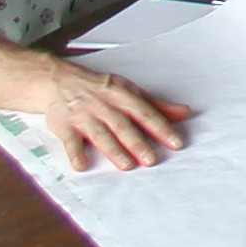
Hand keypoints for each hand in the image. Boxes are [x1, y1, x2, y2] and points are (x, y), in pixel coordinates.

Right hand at [43, 60, 191, 171]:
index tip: (175, 142)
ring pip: (100, 134)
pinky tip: (82, 165)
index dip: (161, 127)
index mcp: (123, 96)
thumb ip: (157, 105)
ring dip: (113, 150)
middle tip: (151, 159)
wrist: (60, 81)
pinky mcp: (64, 126)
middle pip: (123, 125)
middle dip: (137, 142)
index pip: (146, 112)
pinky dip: (75, 153)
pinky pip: (70, 141)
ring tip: (126, 164)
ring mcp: (84, 116)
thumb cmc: (101, 89)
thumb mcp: (130, 92)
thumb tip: (185, 113)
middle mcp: (104, 105)